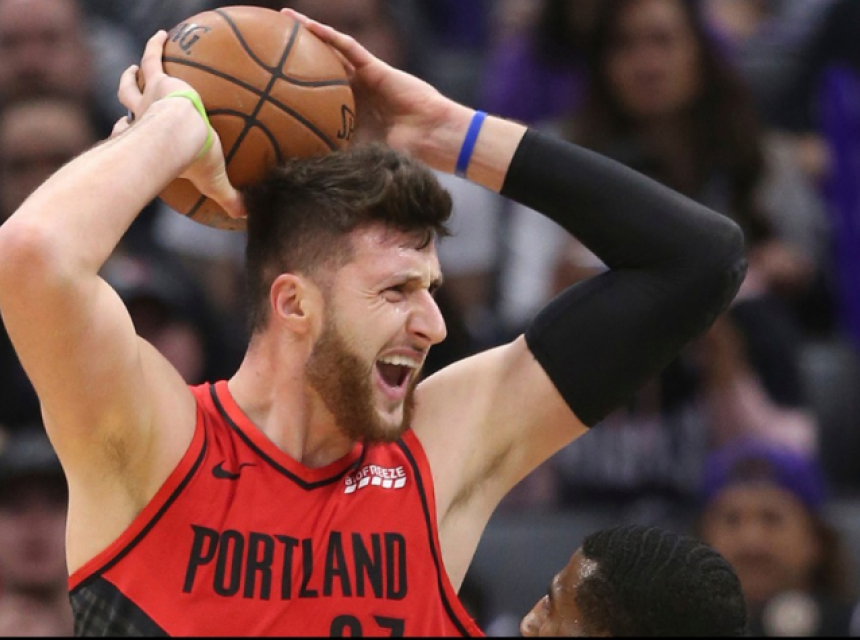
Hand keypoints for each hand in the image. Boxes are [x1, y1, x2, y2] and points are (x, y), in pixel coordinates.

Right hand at [115, 31, 243, 218]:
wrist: (180, 135)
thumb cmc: (193, 161)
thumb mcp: (213, 181)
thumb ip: (228, 196)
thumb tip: (245, 216)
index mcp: (148, 144)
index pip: (131, 138)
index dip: (125, 134)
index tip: (123, 131)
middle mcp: (141, 121)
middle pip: (128, 108)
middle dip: (128, 99)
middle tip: (130, 89)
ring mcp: (147, 100)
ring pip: (133, 84)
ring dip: (133, 73)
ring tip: (138, 63)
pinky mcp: (159, 80)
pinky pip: (153, 56)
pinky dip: (156, 45)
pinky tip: (165, 34)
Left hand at [282, 9, 461, 160]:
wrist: (430, 138)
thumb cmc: (400, 154)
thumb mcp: (356, 156)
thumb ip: (330, 154)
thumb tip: (295, 169)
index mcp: (347, 115)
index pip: (315, 99)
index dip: (292, 92)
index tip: (265, 90)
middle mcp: (352, 93)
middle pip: (317, 69)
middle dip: (293, 58)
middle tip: (264, 48)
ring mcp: (363, 78)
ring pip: (329, 51)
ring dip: (306, 34)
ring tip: (282, 21)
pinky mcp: (374, 67)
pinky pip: (347, 46)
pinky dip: (327, 35)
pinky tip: (307, 25)